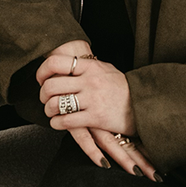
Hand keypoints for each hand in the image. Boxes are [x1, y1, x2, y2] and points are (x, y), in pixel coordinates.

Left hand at [37, 49, 148, 174]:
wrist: (144, 105)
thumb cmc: (123, 89)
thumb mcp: (106, 70)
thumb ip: (88, 66)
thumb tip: (68, 63)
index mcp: (91, 66)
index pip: (56, 62)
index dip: (42, 71)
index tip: (41, 79)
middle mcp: (90, 81)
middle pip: (51, 85)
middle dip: (42, 94)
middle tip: (44, 99)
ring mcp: (92, 99)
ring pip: (55, 104)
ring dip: (48, 110)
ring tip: (51, 113)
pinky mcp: (95, 117)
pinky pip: (66, 121)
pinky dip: (56, 123)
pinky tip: (58, 123)